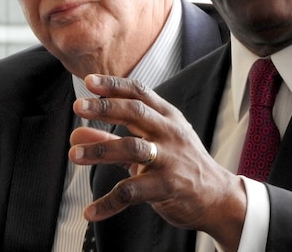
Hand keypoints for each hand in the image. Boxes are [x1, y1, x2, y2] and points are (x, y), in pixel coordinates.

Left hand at [69, 74, 246, 249]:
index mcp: (168, 118)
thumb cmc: (181, 166)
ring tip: (74, 154)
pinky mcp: (168, 186)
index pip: (140, 94)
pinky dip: (108, 202)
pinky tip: (91, 211)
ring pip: (132, 148)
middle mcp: (170, 133)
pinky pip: (132, 192)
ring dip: (100, 150)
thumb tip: (77, 134)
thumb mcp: (149, 147)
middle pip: (136, 113)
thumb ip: (111, 140)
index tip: (89, 81)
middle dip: (105, 107)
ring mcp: (170, 159)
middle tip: (78, 106)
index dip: (114, 85)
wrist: (217, 197)